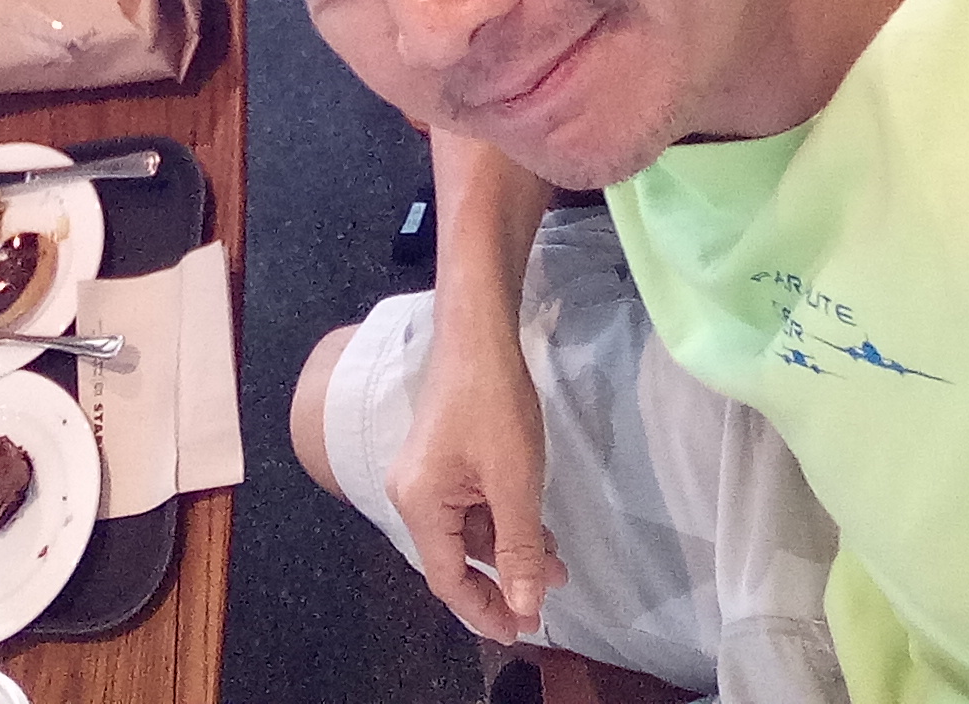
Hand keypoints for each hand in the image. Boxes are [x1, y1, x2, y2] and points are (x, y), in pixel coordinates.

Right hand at [387, 323, 565, 642]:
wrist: (479, 336)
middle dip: (504, 579)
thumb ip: (518, 550)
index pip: (447, 579)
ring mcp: (426, 476)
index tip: (520, 632)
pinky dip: (502, 521)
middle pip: (455, 557)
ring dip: (509, 549)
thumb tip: (526, 608)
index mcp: (418, 504)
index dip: (484, 610)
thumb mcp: (515, 483)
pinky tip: (537, 529)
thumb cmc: (493, 405)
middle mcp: (412, 494)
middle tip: (547, 601)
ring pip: (468, 531)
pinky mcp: (443, 460)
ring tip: (556, 564)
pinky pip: (470, 506)